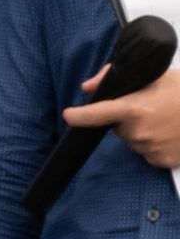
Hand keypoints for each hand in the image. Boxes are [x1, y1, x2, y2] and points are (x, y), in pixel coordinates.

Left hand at [65, 62, 179, 168]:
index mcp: (135, 109)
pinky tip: (171, 132)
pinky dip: (155, 144)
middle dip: (128, 118)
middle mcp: (138, 132)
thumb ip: (119, 79)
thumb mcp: (158, 77)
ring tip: (166, 118)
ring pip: (133, 141)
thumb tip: (89, 87)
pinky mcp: (160, 161)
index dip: (80, 115)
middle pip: (118, 128)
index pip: (97, 114)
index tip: (69, 114)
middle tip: (152, 107)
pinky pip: (148, 153)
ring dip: (142, 131)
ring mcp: (149, 149)